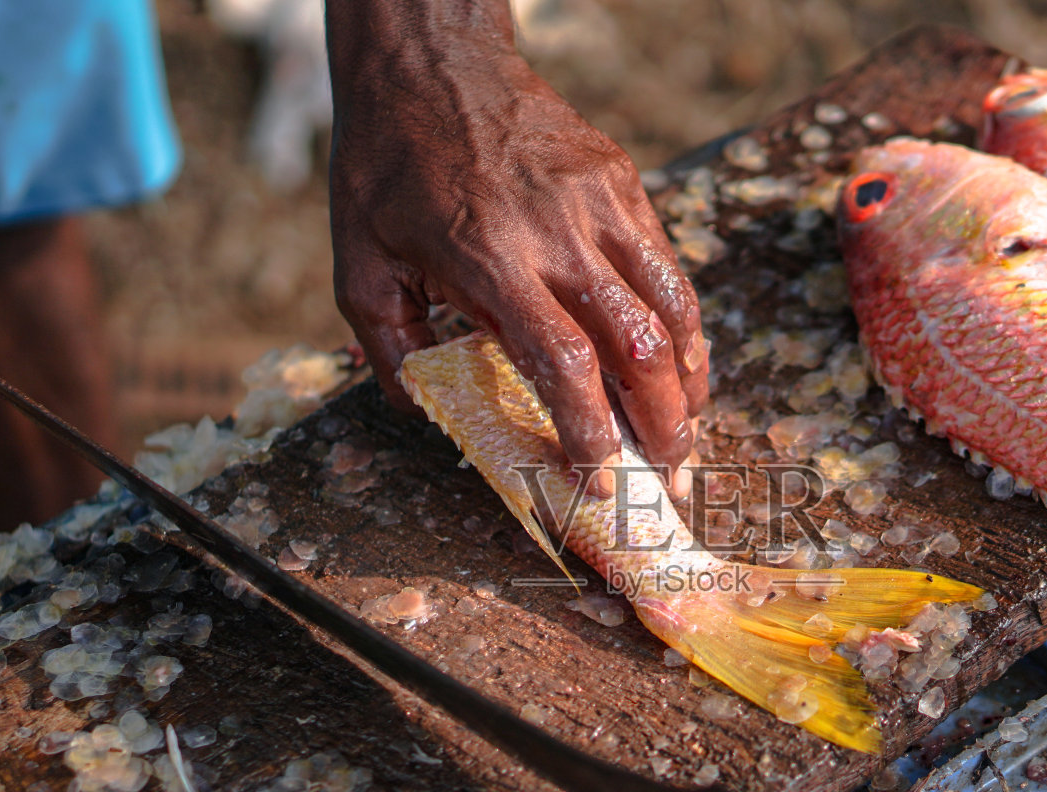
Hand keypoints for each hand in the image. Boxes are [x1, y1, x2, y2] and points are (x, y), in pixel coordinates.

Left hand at [325, 3, 707, 495]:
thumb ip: (388, 347)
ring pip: (673, 308)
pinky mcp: (622, 183)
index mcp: (491, 261)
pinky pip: (668, 267)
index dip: (589, 429)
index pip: (564, 362)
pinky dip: (683, 325)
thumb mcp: (358, 261)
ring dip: (688, 380)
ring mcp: (601, 205)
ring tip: (686, 426)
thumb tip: (423, 410)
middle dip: (662, 422)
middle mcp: (559, 235)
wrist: (431, 59)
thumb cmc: (389, 165)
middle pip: (638, 346)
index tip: (594, 476)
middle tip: (663, 470)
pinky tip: (678, 361)